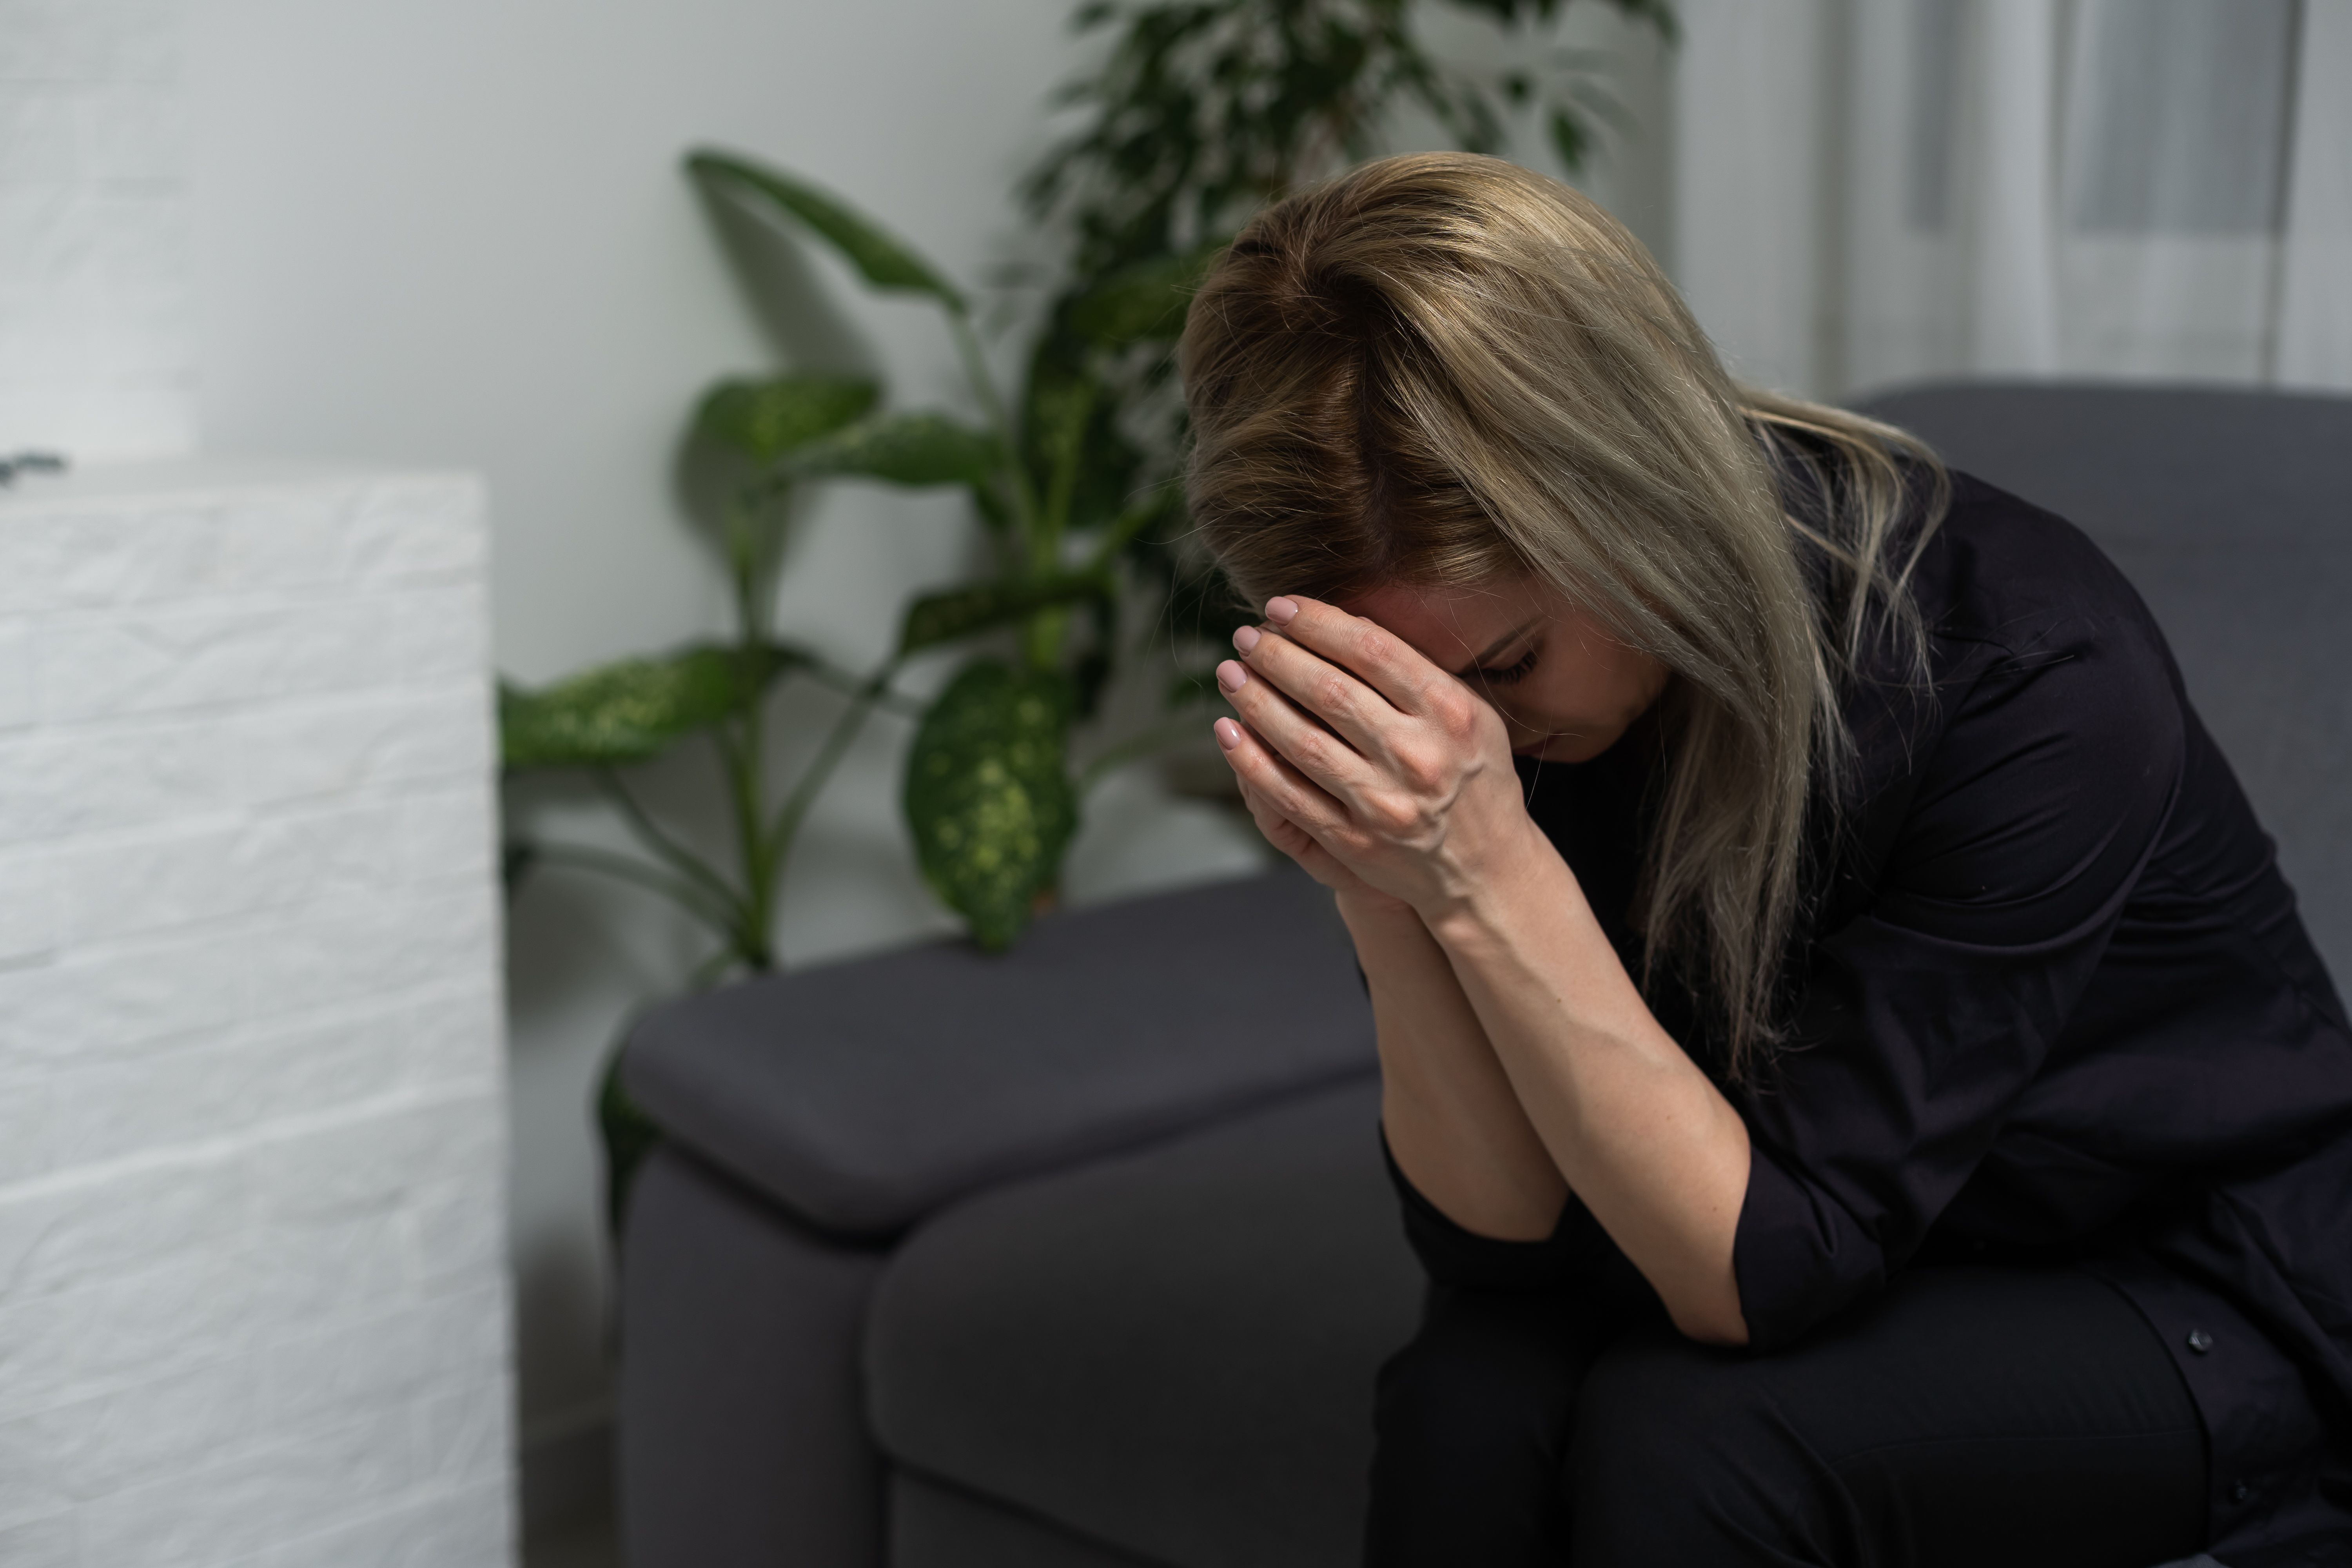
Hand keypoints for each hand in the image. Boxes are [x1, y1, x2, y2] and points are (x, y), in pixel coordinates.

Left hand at [1211, 595, 1542, 921]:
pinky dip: (1250, 761)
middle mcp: (1417, 756)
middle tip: (1245, 636)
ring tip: (1229, 674)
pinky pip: (1289, 794)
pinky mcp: (1354, 840)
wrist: (1486, 869)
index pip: (1372, 652)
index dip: (1317, 623)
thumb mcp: (1470, 714)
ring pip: (1302, 741)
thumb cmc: (1474, 777)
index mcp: (1449, 713)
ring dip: (1255, 701)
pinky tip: (1227, 732)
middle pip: (1329, 692)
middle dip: (1276, 657)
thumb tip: (1347, 624)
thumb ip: (1417, 671)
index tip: (1280, 606)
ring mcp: (1383, 802)